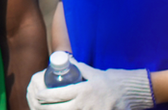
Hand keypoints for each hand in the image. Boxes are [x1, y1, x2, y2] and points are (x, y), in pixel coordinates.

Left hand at [26, 56, 152, 109]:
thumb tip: (62, 61)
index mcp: (83, 90)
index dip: (44, 96)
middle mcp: (86, 103)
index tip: (37, 94)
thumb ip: (77, 69)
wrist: (131, 93)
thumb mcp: (92, 72)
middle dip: (44, 108)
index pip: (58, 94)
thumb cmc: (110, 81)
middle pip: (59, 109)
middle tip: (36, 105)